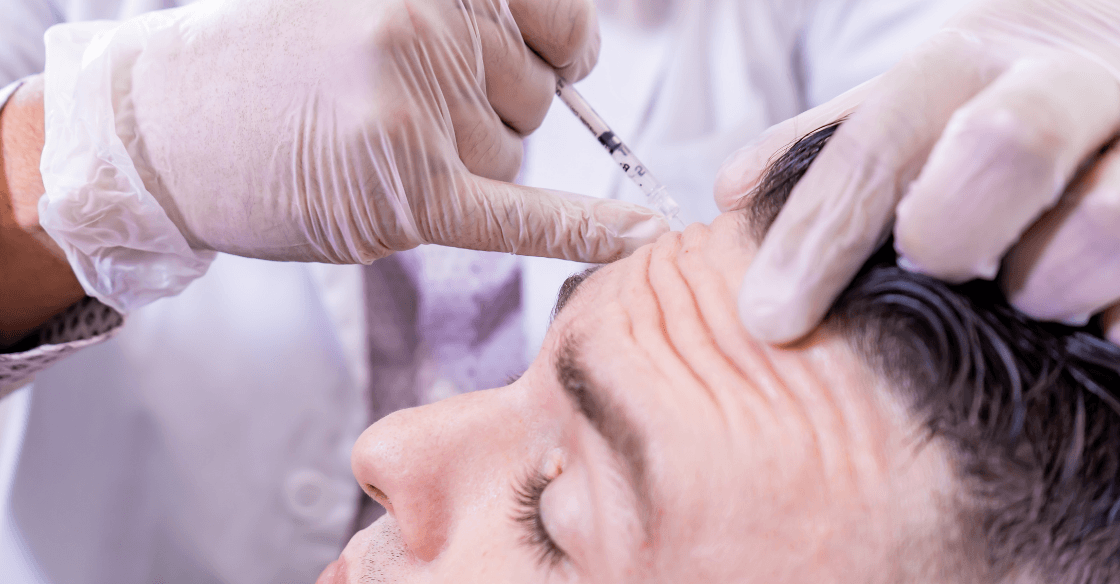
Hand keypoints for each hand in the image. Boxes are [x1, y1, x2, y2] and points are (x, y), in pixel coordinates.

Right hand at [39, 0, 666, 309]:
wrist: (166, 128)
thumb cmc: (265, 65)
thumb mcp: (358, 3)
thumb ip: (454, 18)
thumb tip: (568, 58)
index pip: (553, 16)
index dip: (564, 44)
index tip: (563, 59)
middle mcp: (427, 27)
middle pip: (534, 95)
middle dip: (492, 111)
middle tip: (399, 112)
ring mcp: (418, 109)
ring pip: (512, 155)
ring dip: (467, 164)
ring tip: (375, 147)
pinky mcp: (408, 192)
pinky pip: (519, 215)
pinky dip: (582, 228)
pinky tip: (636, 234)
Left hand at [714, 0, 1119, 343]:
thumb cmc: (1011, 95)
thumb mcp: (922, 99)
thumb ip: (836, 144)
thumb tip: (732, 191)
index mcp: (977, 55)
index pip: (876, 142)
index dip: (817, 235)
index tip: (768, 318)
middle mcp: (1074, 80)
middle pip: (1001, 149)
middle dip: (948, 233)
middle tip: (935, 269)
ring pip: (1103, 224)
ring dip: (1046, 287)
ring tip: (1028, 297)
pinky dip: (1116, 321)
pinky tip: (1095, 323)